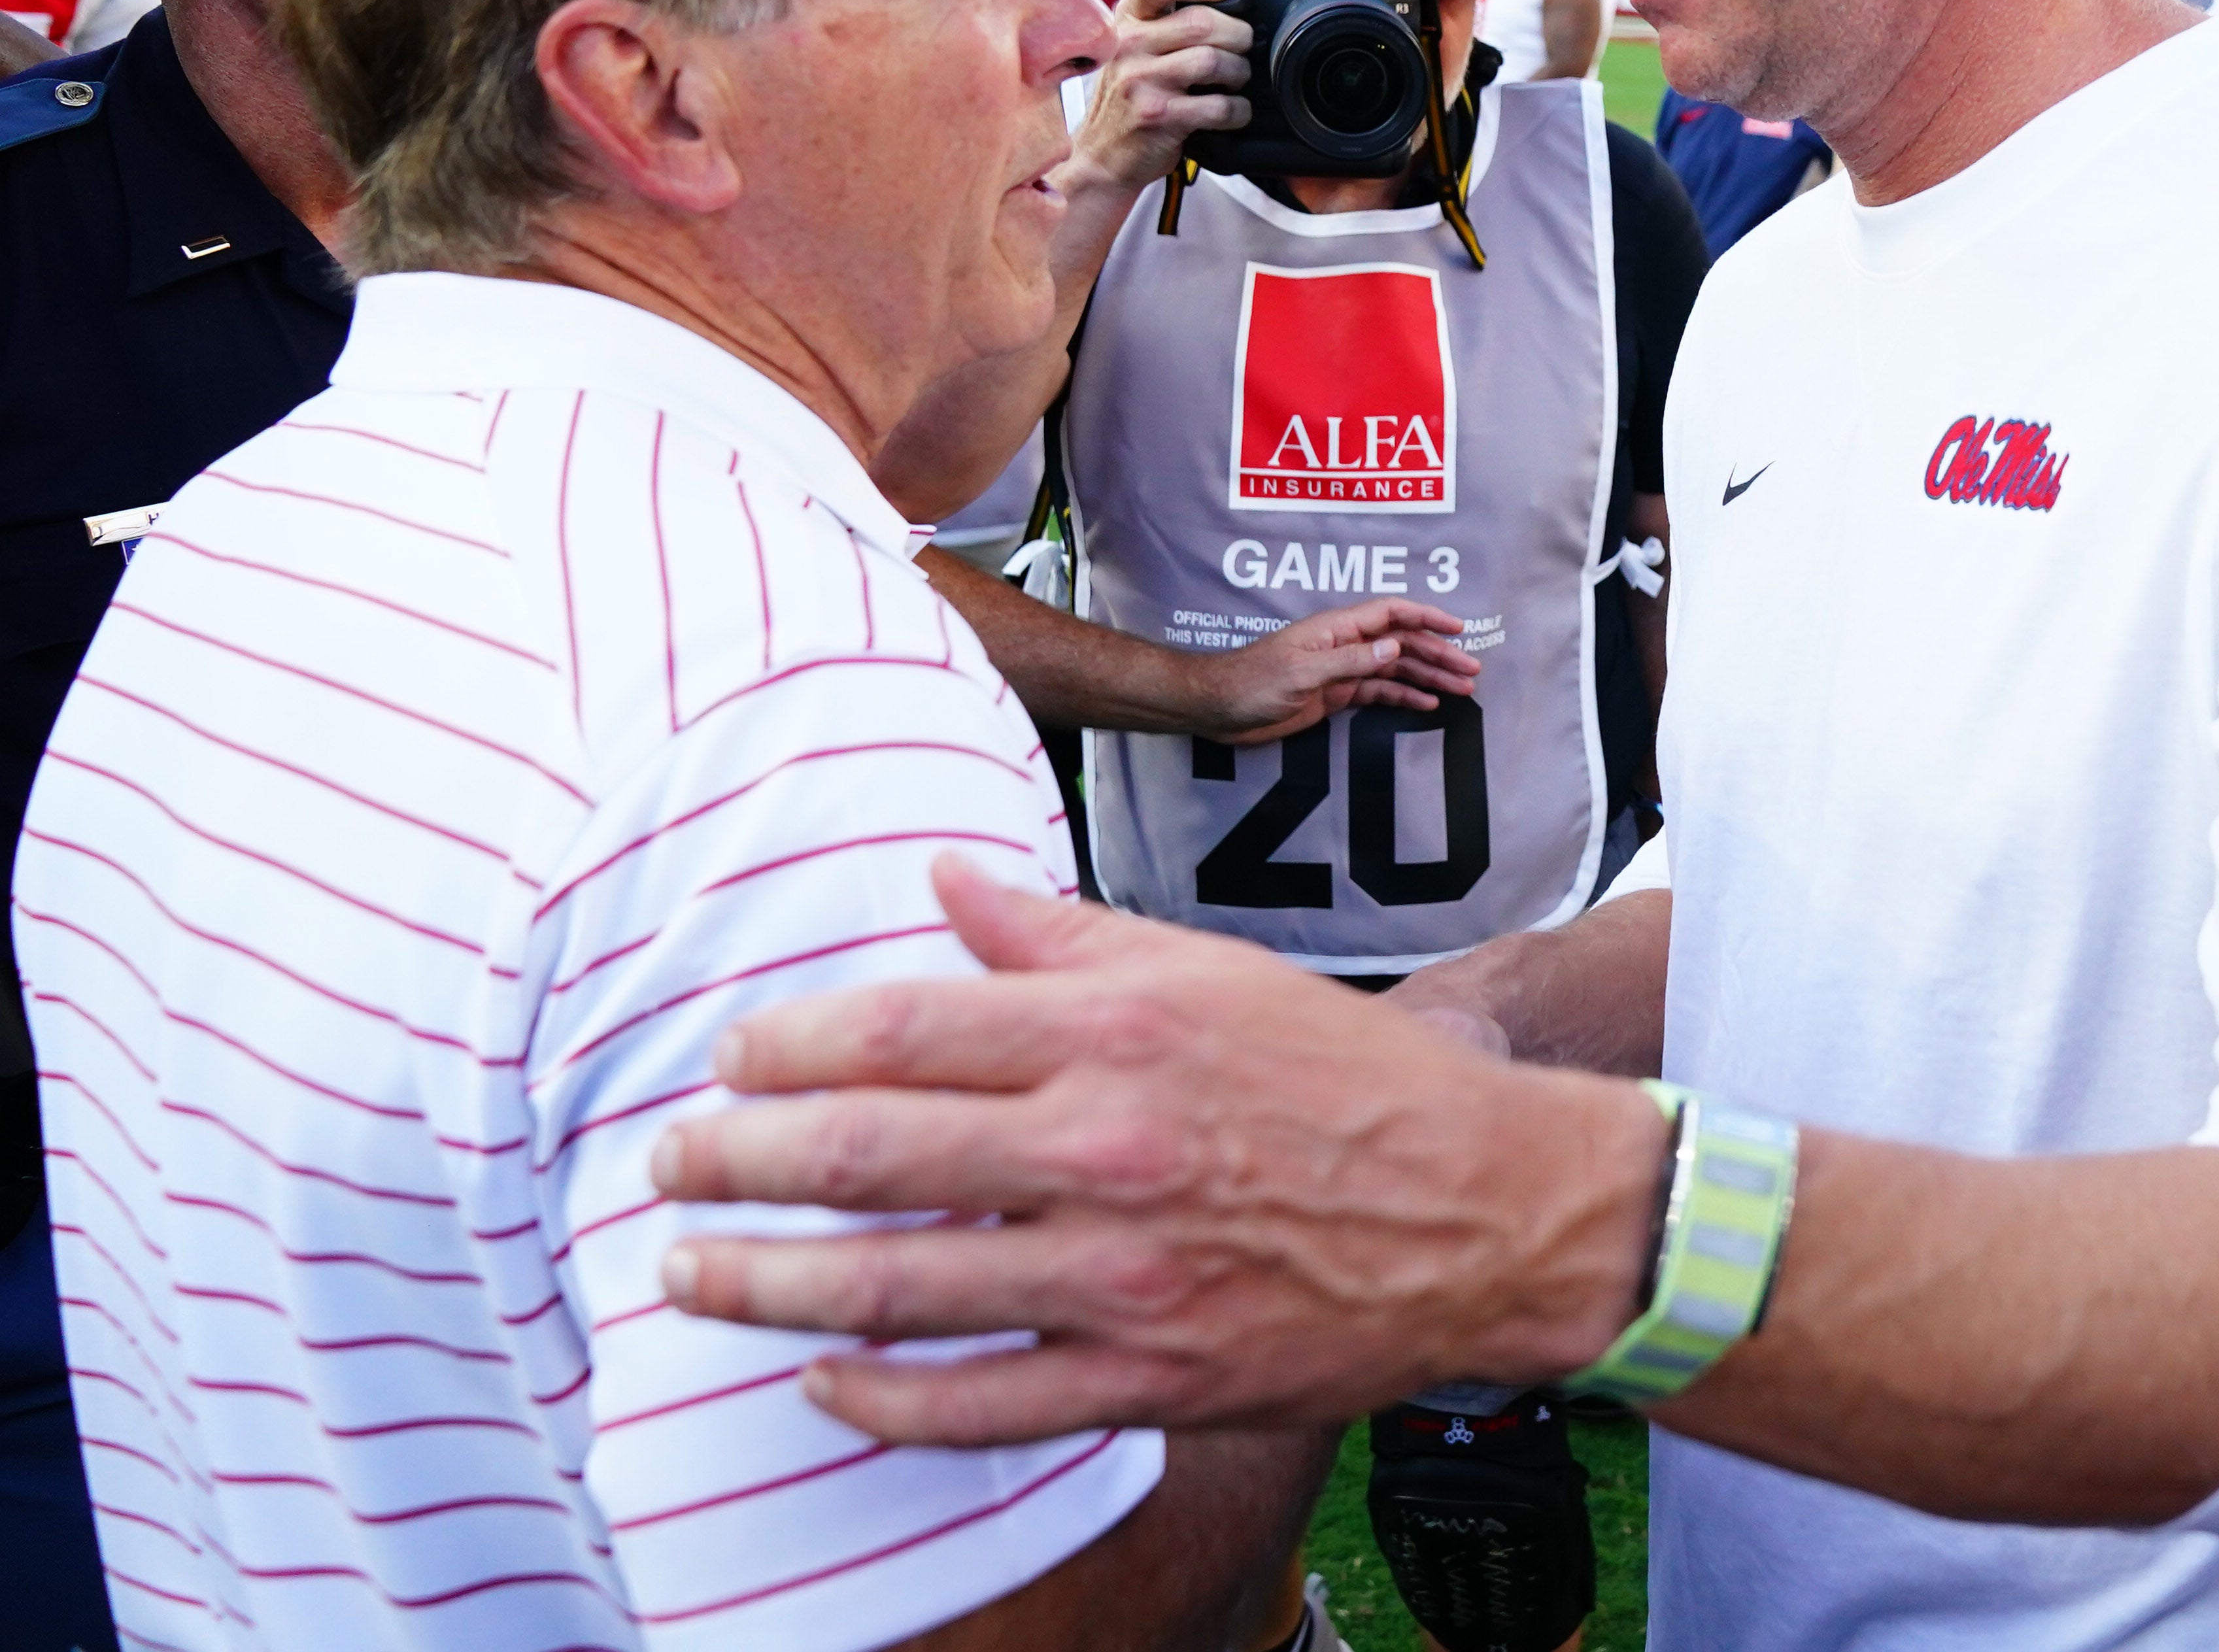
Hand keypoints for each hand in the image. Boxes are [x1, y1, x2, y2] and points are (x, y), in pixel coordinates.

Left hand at [650, 856, 1666, 1444]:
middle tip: (669, 1165)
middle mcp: (1106, 1146)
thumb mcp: (1206, 975)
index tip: (731, 1057)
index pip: (900, 1028)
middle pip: (867, 1153)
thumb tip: (942, 878)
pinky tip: (821, 1380)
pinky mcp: (1147, 1373)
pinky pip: (976, 1403)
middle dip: (737, 1162)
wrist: (1486, 1209)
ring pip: (894, 1285)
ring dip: (764, 1283)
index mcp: (1117, 1032)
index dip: (787, 1044)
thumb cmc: (1342, 1080)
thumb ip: (1061, 936)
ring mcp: (1122, 1271)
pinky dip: (878, 1398)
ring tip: (692, 1273)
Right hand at [1064, 0, 1251, 199]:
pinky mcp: (1157, 115)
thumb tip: (1228, 5)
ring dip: (1239, 73)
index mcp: (1126, 22)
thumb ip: (1167, 26)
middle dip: (1238, 36)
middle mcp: (1128, 45)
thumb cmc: (1130, 99)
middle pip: (1202, 21)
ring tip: (1236, 81)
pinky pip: (1217, 105)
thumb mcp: (1136, 52)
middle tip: (1242, 50)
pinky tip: (1233, 113)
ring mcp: (1140, 80)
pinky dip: (1237, 110)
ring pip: (1213, 60)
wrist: (1102, 155)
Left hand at [1195, 600, 1479, 744]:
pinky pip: (1378, 692)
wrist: (1219, 709)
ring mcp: (1341, 670)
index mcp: (1336, 629)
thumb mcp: (1302, 672)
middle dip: (1438, 654)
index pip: (1391, 614)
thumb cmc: (1252, 682)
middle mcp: (1344, 645)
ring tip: (1461, 689)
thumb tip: (1395, 648)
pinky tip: (1427, 704)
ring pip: (1395, 669)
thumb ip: (1350, 661)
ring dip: (1428, 677)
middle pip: (1401, 643)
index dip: (1426, 618)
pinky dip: (1404, 696)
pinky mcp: (1335, 695)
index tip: (1458, 628)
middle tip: (1471, 670)